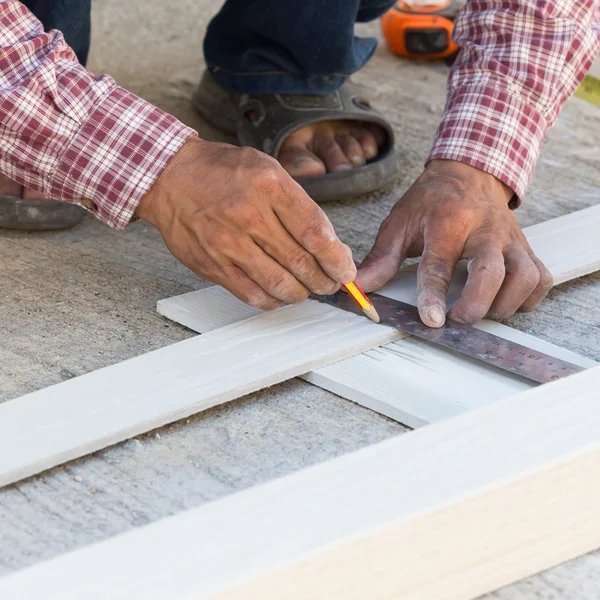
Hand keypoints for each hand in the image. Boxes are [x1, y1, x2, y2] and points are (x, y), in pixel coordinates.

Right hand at [136, 138, 355, 308]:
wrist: (170, 178)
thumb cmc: (223, 172)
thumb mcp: (267, 169)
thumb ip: (298, 204)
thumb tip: (329, 245)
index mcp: (269, 186)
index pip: (314, 232)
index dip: (337, 259)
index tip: (345, 271)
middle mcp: (248, 215)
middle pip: (300, 262)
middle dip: (324, 280)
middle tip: (331, 284)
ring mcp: (228, 242)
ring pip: (278, 284)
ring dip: (300, 293)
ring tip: (306, 290)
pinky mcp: (212, 264)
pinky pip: (251, 294)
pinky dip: (272, 300)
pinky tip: (278, 294)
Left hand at [357, 160, 552, 326]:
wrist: (468, 173)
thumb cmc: (431, 202)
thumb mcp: (399, 224)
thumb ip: (380, 259)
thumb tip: (358, 288)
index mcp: (448, 222)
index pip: (440, 264)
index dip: (434, 295)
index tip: (432, 320)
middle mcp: (485, 230)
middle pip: (492, 272)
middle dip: (476, 304)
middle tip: (458, 319)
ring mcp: (510, 240)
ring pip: (524, 278)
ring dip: (504, 305)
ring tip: (482, 311)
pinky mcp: (526, 248)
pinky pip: (541, 279)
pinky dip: (529, 298)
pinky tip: (505, 302)